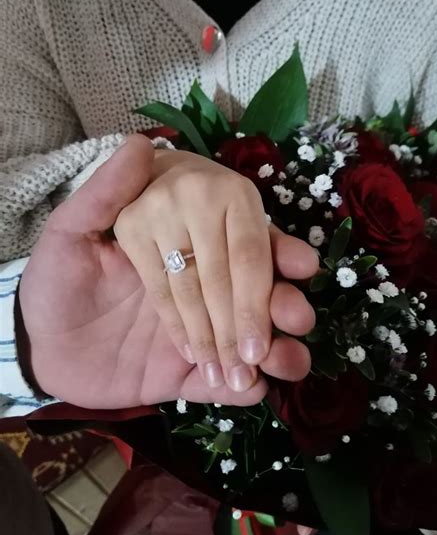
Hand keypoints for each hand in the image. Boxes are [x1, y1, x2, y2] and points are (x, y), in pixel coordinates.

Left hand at [19, 136, 317, 408]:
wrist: (38, 348)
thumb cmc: (55, 283)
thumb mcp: (70, 233)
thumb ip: (106, 194)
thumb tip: (141, 143)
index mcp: (183, 246)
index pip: (231, 249)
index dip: (270, 256)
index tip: (301, 265)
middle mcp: (200, 285)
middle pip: (248, 294)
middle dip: (277, 305)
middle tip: (300, 318)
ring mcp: (199, 334)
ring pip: (247, 340)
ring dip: (277, 351)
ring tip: (293, 361)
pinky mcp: (188, 378)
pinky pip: (222, 387)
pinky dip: (243, 391)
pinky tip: (254, 390)